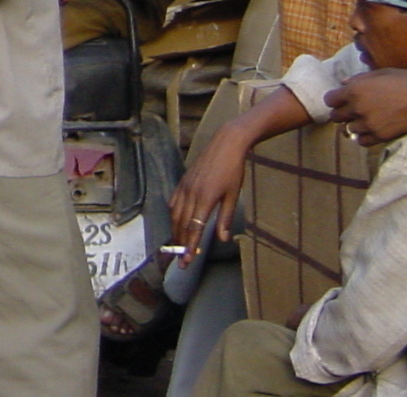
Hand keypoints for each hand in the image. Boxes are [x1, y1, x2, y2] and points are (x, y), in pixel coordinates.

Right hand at [169, 130, 248, 260]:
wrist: (225, 144)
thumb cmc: (233, 170)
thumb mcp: (233, 195)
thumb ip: (225, 218)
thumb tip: (222, 239)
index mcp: (205, 198)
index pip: (194, 229)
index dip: (190, 247)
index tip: (186, 262)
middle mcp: (191, 193)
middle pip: (182, 224)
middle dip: (180, 244)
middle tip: (180, 260)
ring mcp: (185, 186)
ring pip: (175, 214)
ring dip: (175, 231)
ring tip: (178, 245)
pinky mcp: (183, 181)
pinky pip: (174, 201)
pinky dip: (173, 214)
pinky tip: (176, 221)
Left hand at [329, 68, 406, 145]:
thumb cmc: (406, 82)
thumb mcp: (381, 73)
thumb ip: (358, 79)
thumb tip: (343, 83)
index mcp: (355, 90)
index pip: (329, 100)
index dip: (334, 99)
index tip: (340, 99)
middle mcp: (358, 107)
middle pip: (336, 116)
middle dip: (341, 112)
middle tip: (351, 110)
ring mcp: (369, 123)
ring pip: (349, 129)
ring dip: (354, 124)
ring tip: (364, 119)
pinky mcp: (381, 135)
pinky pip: (362, 141)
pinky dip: (363, 137)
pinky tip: (370, 130)